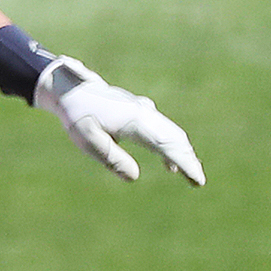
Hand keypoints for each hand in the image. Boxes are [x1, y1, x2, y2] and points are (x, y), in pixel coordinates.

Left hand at [37, 59, 205, 185]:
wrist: (72, 89)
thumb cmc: (78, 115)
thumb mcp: (88, 140)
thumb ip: (112, 158)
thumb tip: (134, 177)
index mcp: (136, 121)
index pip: (167, 145)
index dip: (184, 163)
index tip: (197, 179)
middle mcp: (145, 113)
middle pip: (175, 138)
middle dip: (189, 159)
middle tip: (198, 182)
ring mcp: (145, 110)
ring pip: (172, 133)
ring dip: (182, 153)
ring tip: (190, 175)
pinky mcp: (141, 111)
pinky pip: (163, 130)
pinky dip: (171, 146)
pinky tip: (169, 164)